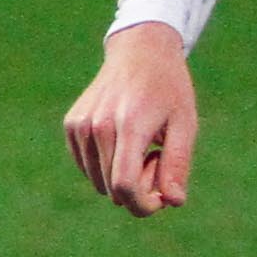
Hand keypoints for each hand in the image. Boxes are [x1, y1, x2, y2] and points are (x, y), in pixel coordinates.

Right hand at [59, 21, 202, 216]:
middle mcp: (98, 126)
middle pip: (112, 188)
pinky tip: (122, 140)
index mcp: (129, 126)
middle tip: (158, 159)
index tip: (161, 201)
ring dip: (121, 177)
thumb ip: (178, 165)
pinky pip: (87, 166)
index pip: (124, 185)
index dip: (143, 205)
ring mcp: (80, 126)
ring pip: (98, 181)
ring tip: (141, 148)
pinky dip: (106, 165)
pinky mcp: (71, 125)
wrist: (140, 52)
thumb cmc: (169, 89)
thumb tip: (172, 202)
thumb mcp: (185, 124)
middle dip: (139, 188)